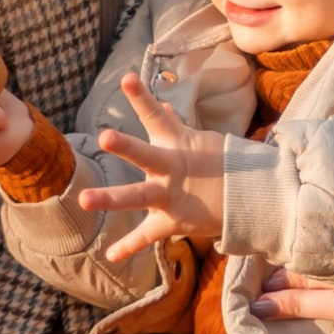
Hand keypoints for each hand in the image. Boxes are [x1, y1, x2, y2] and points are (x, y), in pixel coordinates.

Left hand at [79, 75, 227, 262]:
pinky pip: (148, 236)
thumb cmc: (222, 164)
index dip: (141, 96)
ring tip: (82, 199)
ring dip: (110, 198)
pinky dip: (129, 246)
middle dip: (125, 146)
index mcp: (178, 143)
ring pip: (138, 196)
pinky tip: (110, 255)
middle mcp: (171, 167)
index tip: (126, 78)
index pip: (157, 114)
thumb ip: (174, 126)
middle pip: (146, 154)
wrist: (251, 198)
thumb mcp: (199, 141)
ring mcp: (170, 195)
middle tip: (103, 136)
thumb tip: (165, 108)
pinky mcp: (173, 221)